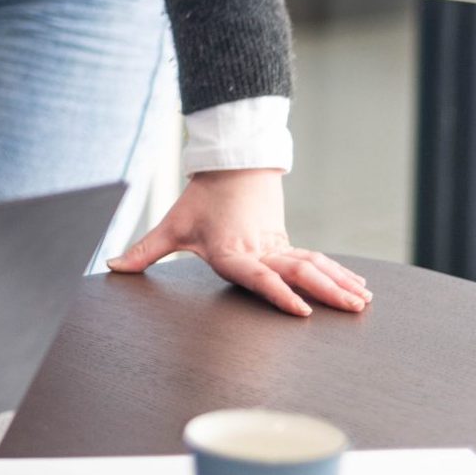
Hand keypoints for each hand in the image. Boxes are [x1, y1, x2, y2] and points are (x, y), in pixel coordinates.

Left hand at [108, 168, 371, 316]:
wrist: (229, 164)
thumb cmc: (199, 199)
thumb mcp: (171, 225)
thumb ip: (144, 251)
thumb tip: (112, 266)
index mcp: (232, 251)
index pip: (258, 276)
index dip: (278, 293)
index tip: (302, 310)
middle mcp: (260, 250)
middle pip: (297, 272)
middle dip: (326, 291)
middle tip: (353, 309)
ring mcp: (277, 245)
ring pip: (313, 265)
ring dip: (339, 283)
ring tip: (363, 301)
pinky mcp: (286, 242)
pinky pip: (316, 260)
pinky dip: (338, 273)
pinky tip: (359, 286)